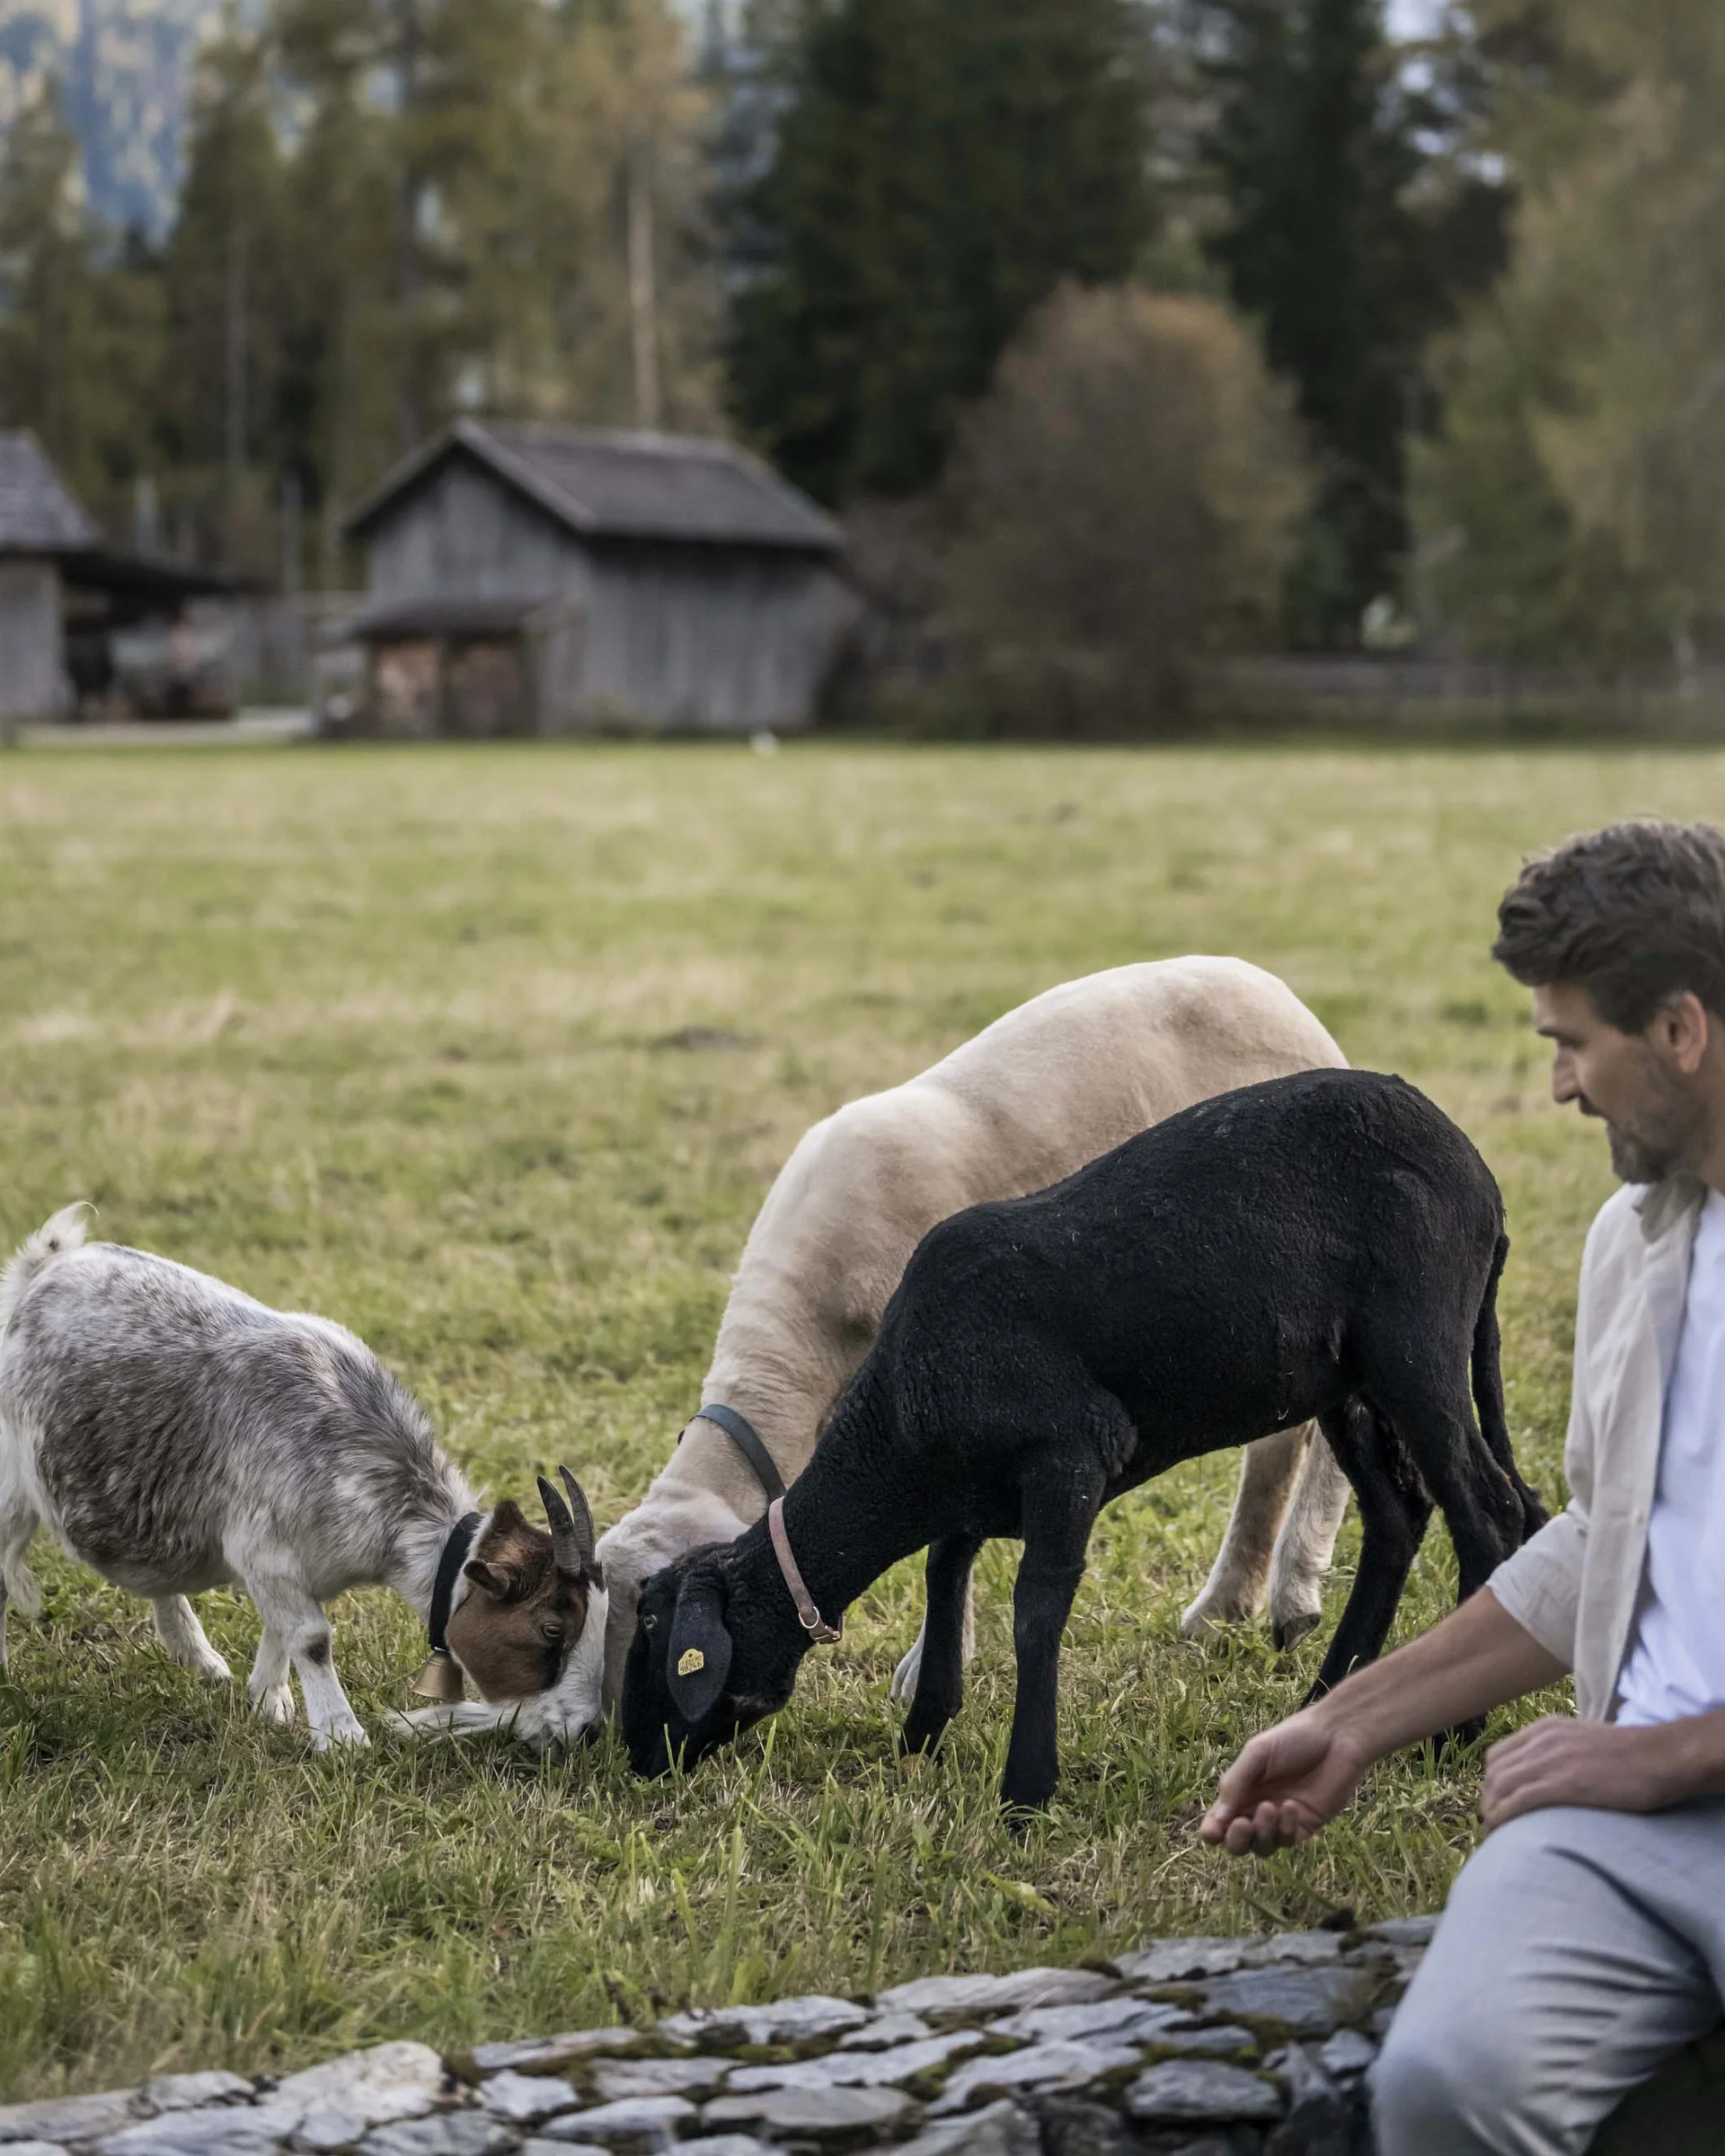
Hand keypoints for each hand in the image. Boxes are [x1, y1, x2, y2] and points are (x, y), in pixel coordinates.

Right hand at [1199, 1709, 1368, 1856]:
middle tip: (1243, 1824)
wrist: (1336, 1737)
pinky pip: (1288, 1840)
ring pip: (1262, 1847)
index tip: (1212, 1833)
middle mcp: (1257, 1809)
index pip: (1219, 1820)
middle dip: (1236, 1840)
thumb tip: (1217, 1819)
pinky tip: (1291, 1806)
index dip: (1212, 1831)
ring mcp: (1281, 1821)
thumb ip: (1235, 1783)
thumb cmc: (1292, 1738)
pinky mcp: (1305, 1827)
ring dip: (1262, 1833)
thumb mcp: (1257, 1753)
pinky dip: (1285, 1829)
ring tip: (1270, 1807)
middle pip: (1238, 1842)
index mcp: (1241, 1790)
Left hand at [1481, 1716, 1685, 1831]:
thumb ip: (1562, 1751)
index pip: (1498, 1755)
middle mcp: (1542, 1740)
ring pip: (1501, 1786)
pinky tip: (1502, 1833)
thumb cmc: (1633, 1755)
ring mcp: (1551, 1759)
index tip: (1495, 1804)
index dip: (1491, 1783)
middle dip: (1488, 1800)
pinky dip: (1504, 1817)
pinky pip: (1519, 1800)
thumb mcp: (1585, 1741)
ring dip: (1492, 1812)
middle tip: (1492, 1825)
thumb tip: (1549, 1777)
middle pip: (1494, 1772)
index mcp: (1546, 1728)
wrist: (1661, 1756)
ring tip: (1494, 1835)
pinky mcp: (1564, 1783)